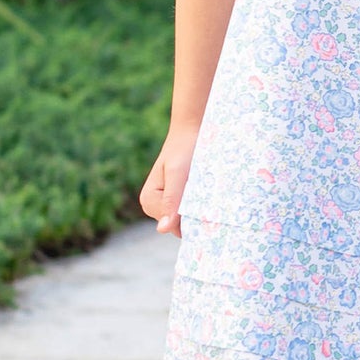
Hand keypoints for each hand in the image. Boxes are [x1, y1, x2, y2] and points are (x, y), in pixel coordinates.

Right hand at [140, 122, 199, 237]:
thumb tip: (162, 230)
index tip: (209, 208)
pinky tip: (209, 189)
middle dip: (196, 213)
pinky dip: (202, 201)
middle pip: (180, 224)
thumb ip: (171, 200)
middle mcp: (153, 204)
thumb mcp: (178, 173)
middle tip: (211, 195)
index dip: (192, 219)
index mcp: (149, 200)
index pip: (174, 227)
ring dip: (200, 206)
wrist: (192, 129)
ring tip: (209, 188)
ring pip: (187, 216)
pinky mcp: (178, 195)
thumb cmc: (185, 149)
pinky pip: (191, 207)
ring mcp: (166, 201)